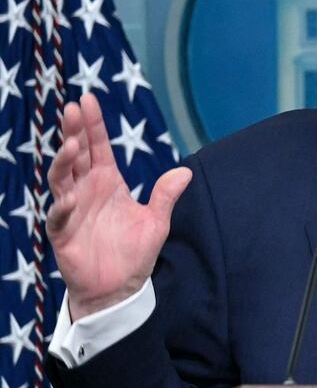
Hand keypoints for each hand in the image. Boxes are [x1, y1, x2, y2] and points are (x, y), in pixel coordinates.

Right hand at [46, 93, 191, 319]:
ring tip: (73, 145)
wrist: (119, 288)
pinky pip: (59, 216)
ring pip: (62, 179)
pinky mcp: (63, 233)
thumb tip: (185, 172)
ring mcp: (72, 210)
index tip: (88, 99)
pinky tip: (71, 197)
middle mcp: (87, 190)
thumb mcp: (156, 222)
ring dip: (65, 162)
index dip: (93, 124)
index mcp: (108, 182)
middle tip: (73, 109)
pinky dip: (64, 206)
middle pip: (77, 155)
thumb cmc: (134, 253)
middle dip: (74, 131)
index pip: (98, 147)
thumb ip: (166, 196)